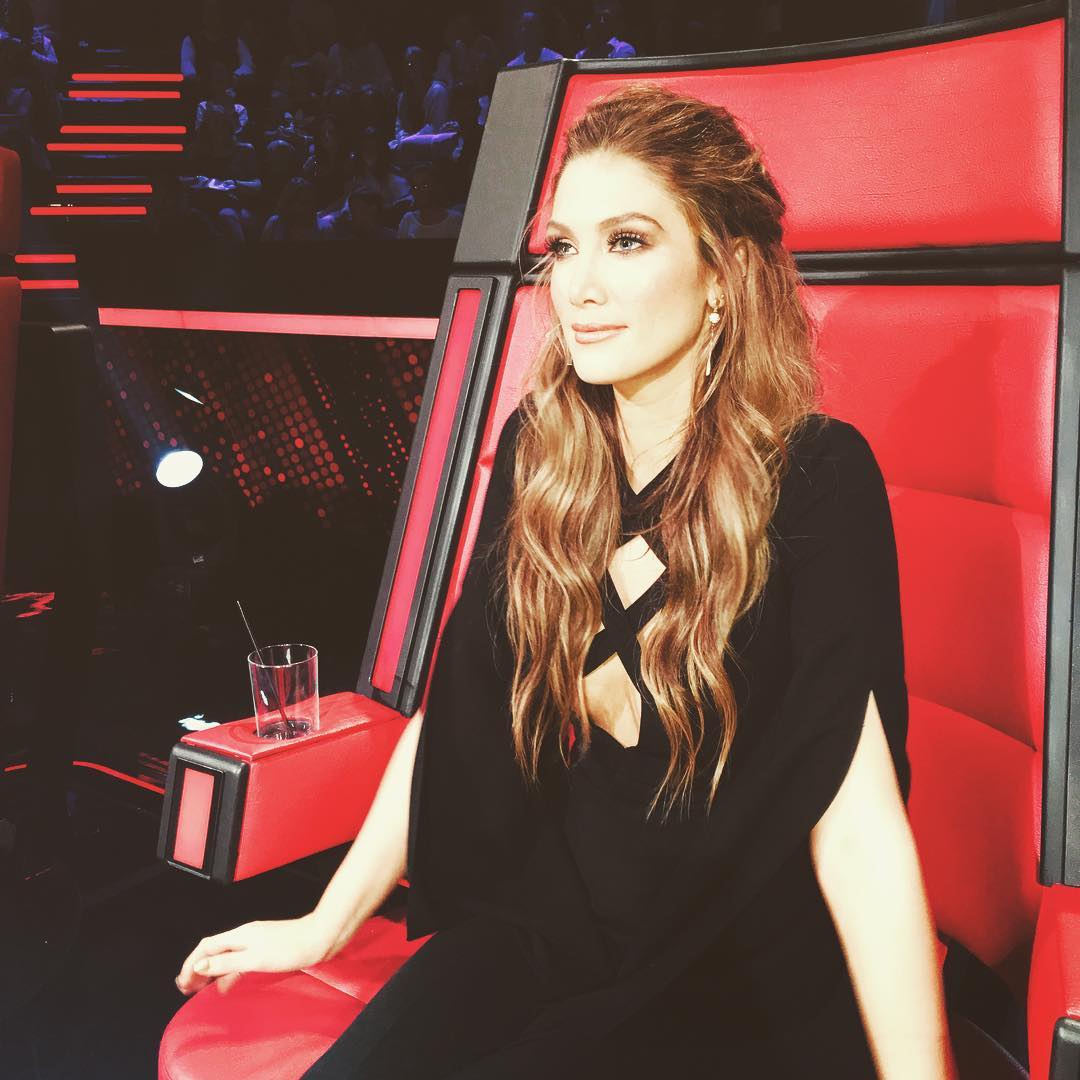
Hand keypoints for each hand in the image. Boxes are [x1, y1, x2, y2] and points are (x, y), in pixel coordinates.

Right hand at [174, 913, 330, 996]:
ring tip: (201, 989)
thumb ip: (226, 964)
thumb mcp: (255, 959)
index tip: (182, 982)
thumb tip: (199, 966)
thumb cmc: (291, 947)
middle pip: (213, 951)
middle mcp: (244, 936)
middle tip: (186, 988)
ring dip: (211, 972)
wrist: (319, 938)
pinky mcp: (265, 949)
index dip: (190, 964)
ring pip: (225, 957)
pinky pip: (238, 961)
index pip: (206, 947)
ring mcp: (255, 942)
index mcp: (239, 936)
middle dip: (197, 968)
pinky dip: (228, 973)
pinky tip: (227, 984)